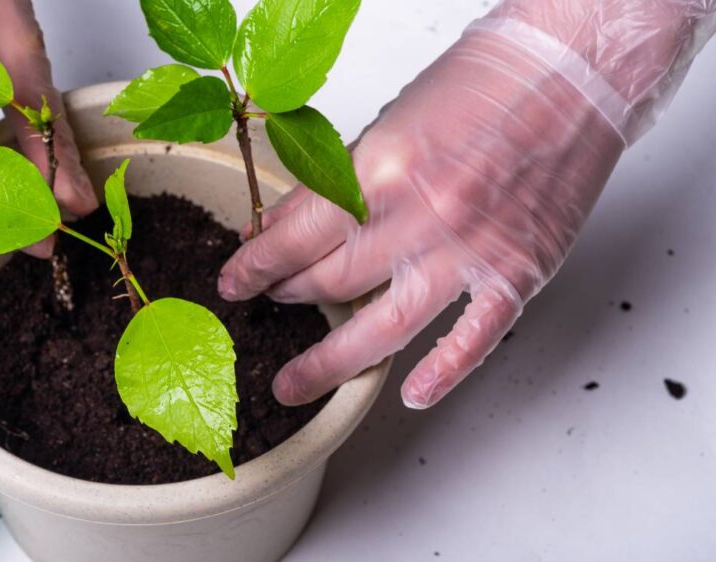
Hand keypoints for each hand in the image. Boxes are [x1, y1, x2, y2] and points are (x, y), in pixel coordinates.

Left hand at [218, 28, 624, 408]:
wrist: (571, 72)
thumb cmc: (483, 86)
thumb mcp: (388, 122)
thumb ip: (338, 182)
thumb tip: (285, 225)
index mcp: (381, 168)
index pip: (295, 237)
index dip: (256, 264)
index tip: (235, 281)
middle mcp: (422, 216)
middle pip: (331, 281)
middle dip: (288, 296)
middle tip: (272, 304)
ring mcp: (471, 251)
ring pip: (383, 328)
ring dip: (330, 362)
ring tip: (294, 384)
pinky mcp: (518, 272)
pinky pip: (473, 339)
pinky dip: (443, 373)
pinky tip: (411, 394)